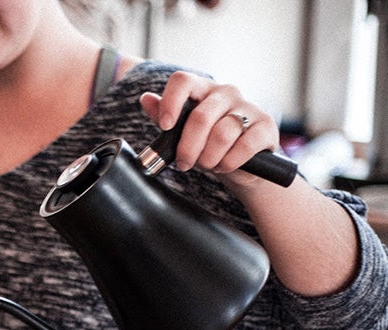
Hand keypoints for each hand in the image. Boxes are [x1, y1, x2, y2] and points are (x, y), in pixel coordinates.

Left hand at [139, 71, 278, 188]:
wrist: (240, 166)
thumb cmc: (207, 145)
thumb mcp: (181, 133)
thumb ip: (164, 117)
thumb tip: (146, 99)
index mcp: (202, 90)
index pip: (183, 81)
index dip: (171, 102)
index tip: (166, 127)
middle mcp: (226, 93)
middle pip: (200, 116)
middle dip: (188, 147)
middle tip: (184, 163)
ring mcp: (249, 107)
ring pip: (222, 134)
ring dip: (209, 158)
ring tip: (209, 165)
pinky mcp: (266, 126)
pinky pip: (244, 145)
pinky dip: (230, 162)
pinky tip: (226, 165)